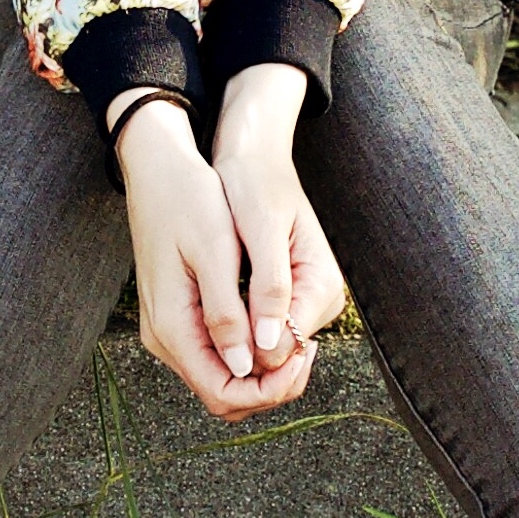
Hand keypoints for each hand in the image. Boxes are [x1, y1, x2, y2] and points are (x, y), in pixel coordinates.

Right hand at [109, 90, 318, 418]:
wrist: (159, 168)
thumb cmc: (188, 199)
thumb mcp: (214, 250)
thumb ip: (227, 313)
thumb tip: (247, 366)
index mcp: (172, 327)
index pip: (223, 393)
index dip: (269, 389)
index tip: (305, 355)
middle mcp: (165, 337)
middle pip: (224, 394)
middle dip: (270, 383)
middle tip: (309, 348)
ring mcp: (169, 328)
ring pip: (222, 376)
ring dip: (263, 368)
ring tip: (297, 333)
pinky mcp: (178, 314)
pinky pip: (216, 353)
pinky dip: (248, 349)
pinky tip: (273, 320)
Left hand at [208, 65, 346, 372]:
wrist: (253, 157)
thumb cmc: (254, 183)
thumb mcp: (260, 229)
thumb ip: (268, 288)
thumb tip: (268, 346)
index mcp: (322, 285)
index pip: (287, 349)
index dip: (248, 358)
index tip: (206, 344)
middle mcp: (321, 301)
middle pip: (281, 358)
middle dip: (242, 360)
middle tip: (196, 338)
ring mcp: (306, 302)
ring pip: (269, 351)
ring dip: (236, 347)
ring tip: (199, 323)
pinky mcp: (288, 299)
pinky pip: (262, 333)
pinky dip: (237, 332)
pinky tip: (209, 313)